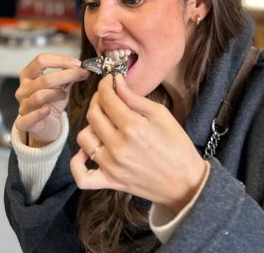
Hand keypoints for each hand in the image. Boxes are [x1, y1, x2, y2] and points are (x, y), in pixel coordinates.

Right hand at [15, 53, 87, 146]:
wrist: (47, 125)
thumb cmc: (52, 102)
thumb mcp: (61, 85)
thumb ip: (68, 74)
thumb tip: (80, 66)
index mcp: (28, 75)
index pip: (41, 60)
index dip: (60, 60)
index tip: (77, 63)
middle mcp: (23, 89)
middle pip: (44, 79)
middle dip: (67, 75)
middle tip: (82, 74)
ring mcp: (22, 106)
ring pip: (40, 96)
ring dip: (57, 94)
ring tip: (64, 95)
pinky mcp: (24, 122)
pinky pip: (30, 117)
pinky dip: (40, 113)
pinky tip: (48, 110)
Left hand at [70, 75, 206, 212]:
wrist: (185, 182)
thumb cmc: (177, 146)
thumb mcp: (161, 114)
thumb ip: (135, 98)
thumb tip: (117, 83)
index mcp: (133, 126)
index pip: (107, 99)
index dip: (105, 85)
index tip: (109, 81)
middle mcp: (118, 146)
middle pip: (93, 115)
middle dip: (98, 100)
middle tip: (107, 97)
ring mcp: (111, 166)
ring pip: (84, 138)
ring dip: (91, 126)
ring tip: (104, 123)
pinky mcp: (110, 182)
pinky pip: (82, 175)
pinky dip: (78, 163)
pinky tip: (87, 152)